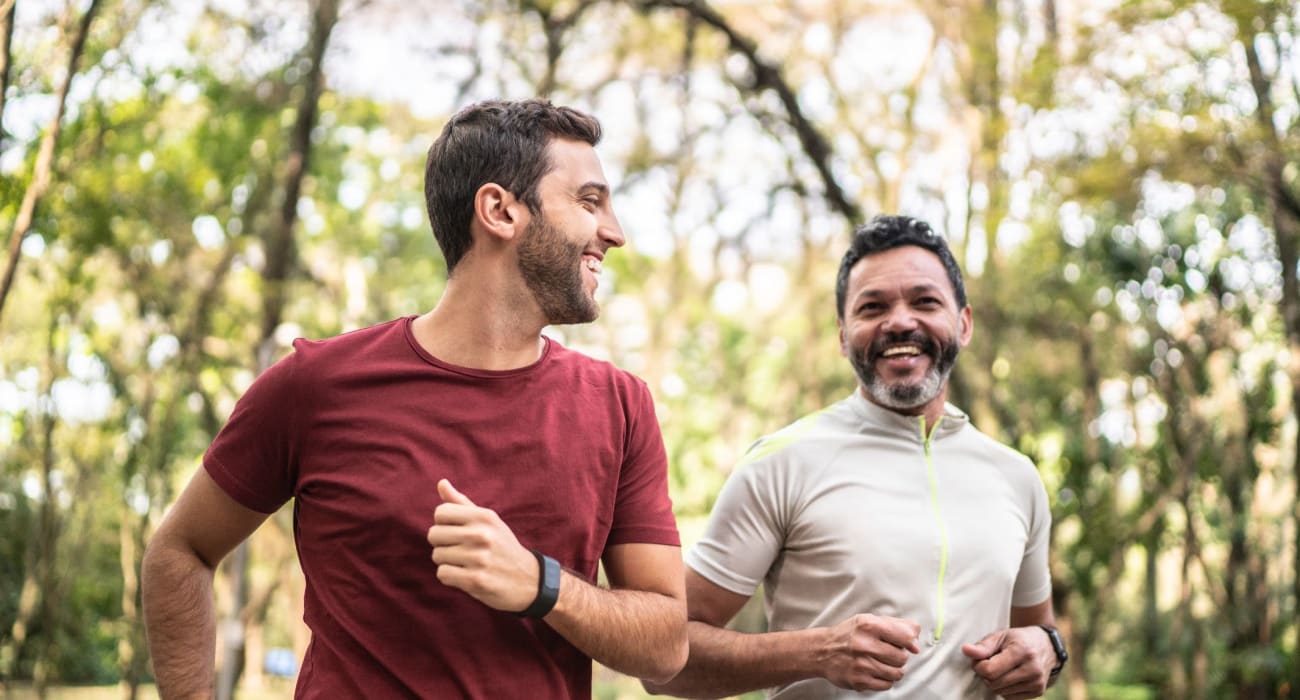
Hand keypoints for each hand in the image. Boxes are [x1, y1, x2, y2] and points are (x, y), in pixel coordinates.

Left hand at [427, 479, 538, 611]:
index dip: (443, 523)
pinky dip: (449, 577)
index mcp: (484, 517)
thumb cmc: (501, 546)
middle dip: (441, 543)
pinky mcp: (476, 580)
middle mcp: (482, 535)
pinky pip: (443, 574)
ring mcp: (480, 558)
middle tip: (458, 549)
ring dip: (446, 562)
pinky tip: (464, 575)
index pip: (441, 512)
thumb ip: (462, 503)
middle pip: (434, 534)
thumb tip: (441, 482)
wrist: (527, 579)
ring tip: (465, 562)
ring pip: (437, 556)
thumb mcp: (488, 521)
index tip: (455, 531)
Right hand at [818, 614, 920, 691]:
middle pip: (901, 657)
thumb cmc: (848, 634)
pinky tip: (876, 671)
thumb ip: (896, 625)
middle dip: (899, 656)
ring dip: (893, 669)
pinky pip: (886, 685)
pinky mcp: (859, 680)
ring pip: (896, 673)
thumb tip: (916, 638)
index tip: (910, 646)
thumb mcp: (869, 620)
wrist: (822, 651)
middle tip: (888, 653)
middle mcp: (864, 644)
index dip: (911, 642)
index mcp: (868, 625)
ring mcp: (861, 664)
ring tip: (883, 663)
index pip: (905, 636)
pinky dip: (885, 680)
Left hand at [961, 626, 1055, 698]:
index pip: (990, 670)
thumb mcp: (1000, 636)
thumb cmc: (1019, 640)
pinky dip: (1005, 688)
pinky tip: (1010, 676)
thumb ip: (982, 646)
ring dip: (995, 682)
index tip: (980, 659)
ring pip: (1001, 692)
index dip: (979, 666)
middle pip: (994, 683)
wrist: (1046, 646)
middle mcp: (1032, 669)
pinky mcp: (1038, 692)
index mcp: (1022, 651)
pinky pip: (1010, 698)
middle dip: (986, 675)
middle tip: (989, 663)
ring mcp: (1037, 682)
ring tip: (1001, 668)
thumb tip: (965, 650)